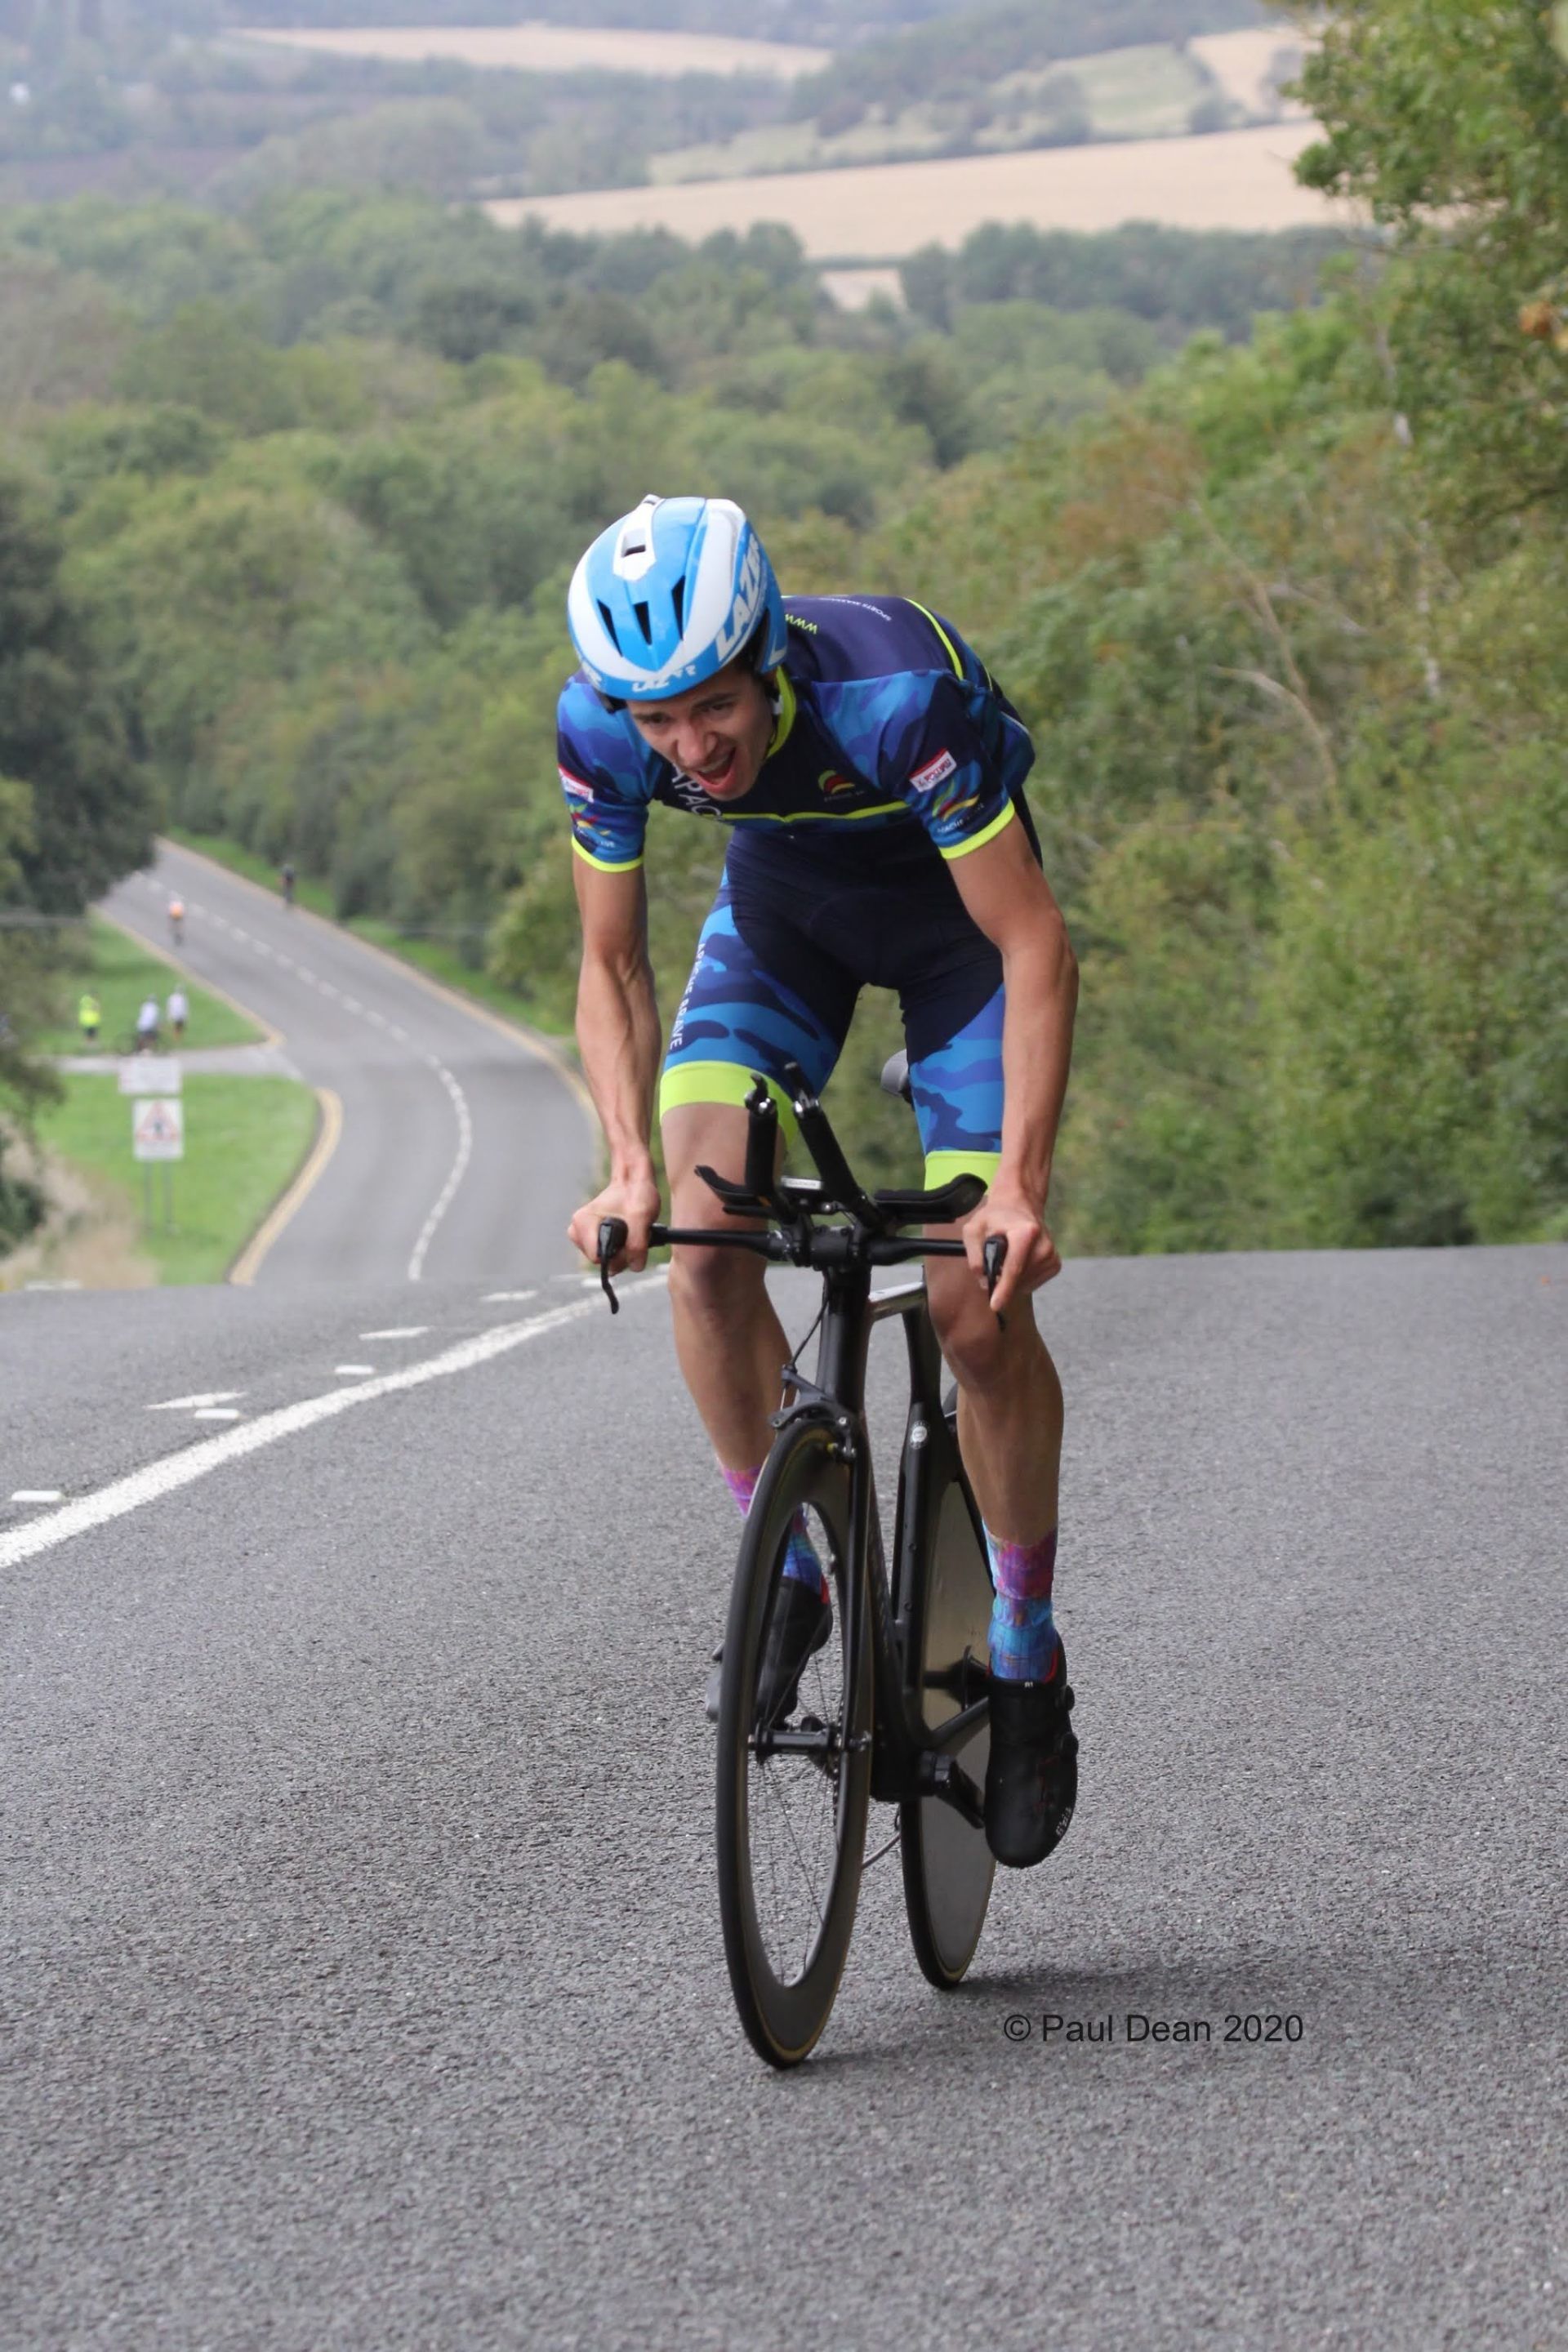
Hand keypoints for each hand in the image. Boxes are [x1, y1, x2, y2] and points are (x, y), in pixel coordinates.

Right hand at [567, 1167, 660, 1273]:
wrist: (634, 1183)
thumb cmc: (636, 1194)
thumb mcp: (641, 1218)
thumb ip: (637, 1244)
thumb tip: (634, 1267)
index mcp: (583, 1222)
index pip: (597, 1258)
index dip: (618, 1255)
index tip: (630, 1240)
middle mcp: (577, 1229)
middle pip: (600, 1260)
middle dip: (620, 1254)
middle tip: (633, 1235)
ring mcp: (581, 1234)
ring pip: (604, 1259)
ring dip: (620, 1251)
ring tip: (629, 1232)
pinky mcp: (589, 1237)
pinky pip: (605, 1254)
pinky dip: (618, 1248)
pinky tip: (624, 1235)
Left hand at [961, 1179, 1060, 1315]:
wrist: (1020, 1206)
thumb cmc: (995, 1217)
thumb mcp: (974, 1229)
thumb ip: (974, 1254)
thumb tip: (984, 1280)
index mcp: (1026, 1233)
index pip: (1014, 1267)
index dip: (1004, 1289)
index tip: (995, 1306)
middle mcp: (1044, 1245)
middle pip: (1018, 1279)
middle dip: (1002, 1280)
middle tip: (995, 1260)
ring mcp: (1052, 1255)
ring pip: (1025, 1284)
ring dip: (1012, 1279)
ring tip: (1008, 1257)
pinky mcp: (1055, 1263)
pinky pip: (1033, 1283)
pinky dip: (1022, 1279)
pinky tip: (1019, 1262)